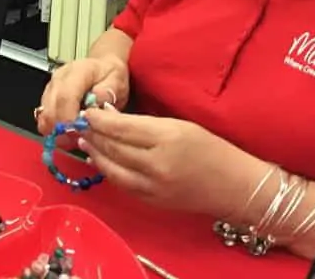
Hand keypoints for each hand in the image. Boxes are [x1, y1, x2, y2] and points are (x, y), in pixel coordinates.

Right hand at [36, 55, 128, 136]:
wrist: (103, 68)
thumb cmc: (109, 75)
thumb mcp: (117, 81)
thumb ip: (108, 91)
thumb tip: (96, 101)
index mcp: (78, 72)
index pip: (65, 96)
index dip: (68, 118)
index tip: (78, 131)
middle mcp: (59, 78)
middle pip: (50, 108)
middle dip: (62, 129)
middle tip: (78, 138)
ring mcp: (51, 88)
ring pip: (45, 115)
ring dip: (57, 131)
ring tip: (76, 135)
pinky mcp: (47, 98)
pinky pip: (44, 119)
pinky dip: (54, 130)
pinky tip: (69, 132)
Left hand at [79, 106, 248, 215]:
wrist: (234, 186)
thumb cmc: (211, 148)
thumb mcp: (180, 125)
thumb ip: (146, 124)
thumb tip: (113, 119)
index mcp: (166, 138)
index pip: (122, 128)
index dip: (100, 120)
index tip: (87, 111)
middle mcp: (156, 164)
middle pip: (113, 148)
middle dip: (93, 135)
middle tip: (80, 124)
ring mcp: (153, 187)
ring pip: (112, 169)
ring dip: (95, 154)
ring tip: (85, 141)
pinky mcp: (152, 202)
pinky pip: (122, 185)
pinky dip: (108, 171)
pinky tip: (101, 160)